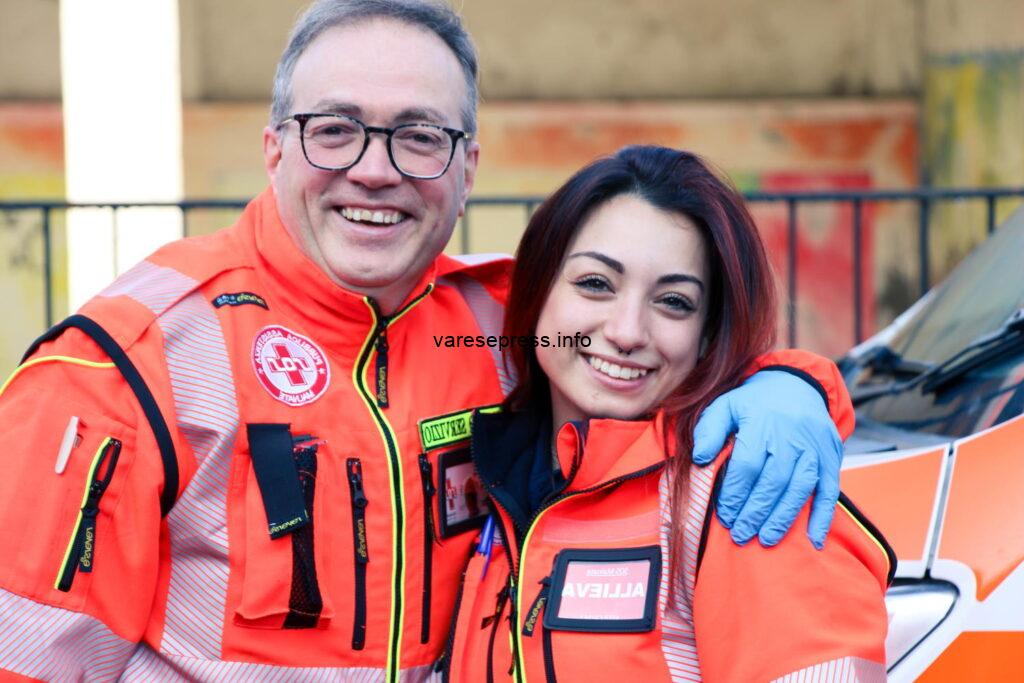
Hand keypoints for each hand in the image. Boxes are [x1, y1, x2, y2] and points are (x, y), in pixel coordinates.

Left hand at [692, 370, 842, 548]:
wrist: (795, 385)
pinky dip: (823, 516)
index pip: (748, 465)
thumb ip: (710, 429)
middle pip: (773, 481)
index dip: (735, 494)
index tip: (725, 515)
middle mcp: (791, 436)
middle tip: (740, 535)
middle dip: (755, 512)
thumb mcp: (726, 405)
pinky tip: (813, 539)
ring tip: (765, 539)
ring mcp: (814, 448)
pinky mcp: (831, 457)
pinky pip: (830, 490)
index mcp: (762, 423)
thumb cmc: (754, 403)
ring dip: (783, 518)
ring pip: (800, 488)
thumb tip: (700, 458)